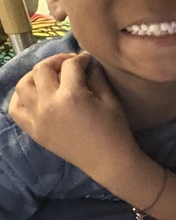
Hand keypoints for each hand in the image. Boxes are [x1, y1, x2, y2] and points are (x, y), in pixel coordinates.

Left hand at [8, 52, 135, 176]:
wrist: (108, 161)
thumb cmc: (114, 129)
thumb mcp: (109, 98)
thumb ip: (95, 76)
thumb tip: (87, 62)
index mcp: (71, 96)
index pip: (70, 65)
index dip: (81, 58)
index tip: (87, 60)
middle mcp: (49, 105)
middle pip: (42, 69)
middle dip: (57, 61)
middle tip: (69, 65)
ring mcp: (38, 119)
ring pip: (23, 86)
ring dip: (35, 76)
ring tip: (49, 78)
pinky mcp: (34, 131)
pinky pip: (15, 109)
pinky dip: (20, 98)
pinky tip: (34, 95)